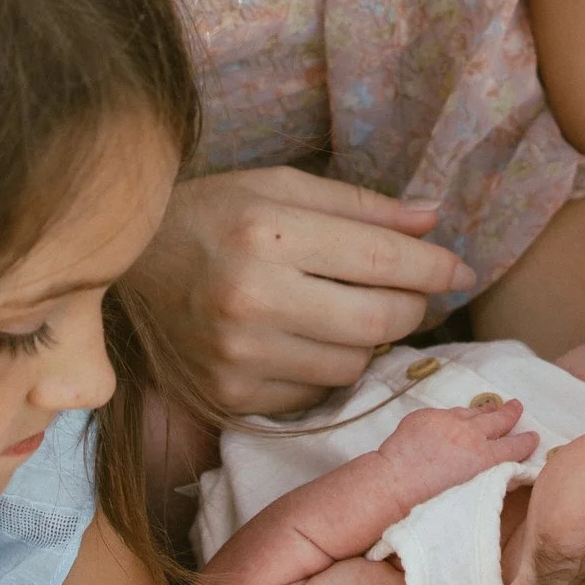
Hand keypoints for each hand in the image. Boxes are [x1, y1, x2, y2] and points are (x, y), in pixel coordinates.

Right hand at [130, 169, 475, 418]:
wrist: (124, 269)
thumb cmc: (211, 215)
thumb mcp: (280, 186)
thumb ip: (360, 206)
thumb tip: (434, 219)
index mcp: (267, 232)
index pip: (382, 258)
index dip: (434, 266)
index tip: (460, 268)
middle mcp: (252, 298)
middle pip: (378, 320)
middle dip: (415, 307)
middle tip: (416, 294)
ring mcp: (238, 356)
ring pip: (352, 364)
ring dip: (370, 340)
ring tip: (352, 311)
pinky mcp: (229, 397)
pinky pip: (313, 394)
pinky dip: (326, 368)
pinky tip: (309, 340)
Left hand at [376, 398, 539, 507]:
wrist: (394, 482)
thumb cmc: (429, 501)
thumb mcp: (467, 493)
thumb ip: (483, 477)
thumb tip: (487, 470)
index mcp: (484, 458)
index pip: (513, 447)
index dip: (526, 442)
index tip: (534, 436)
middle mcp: (470, 435)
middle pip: (497, 421)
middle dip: (509, 414)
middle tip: (518, 406)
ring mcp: (447, 421)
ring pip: (471, 412)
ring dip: (484, 411)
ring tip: (493, 407)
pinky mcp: (426, 416)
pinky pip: (445, 413)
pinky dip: (454, 416)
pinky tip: (455, 417)